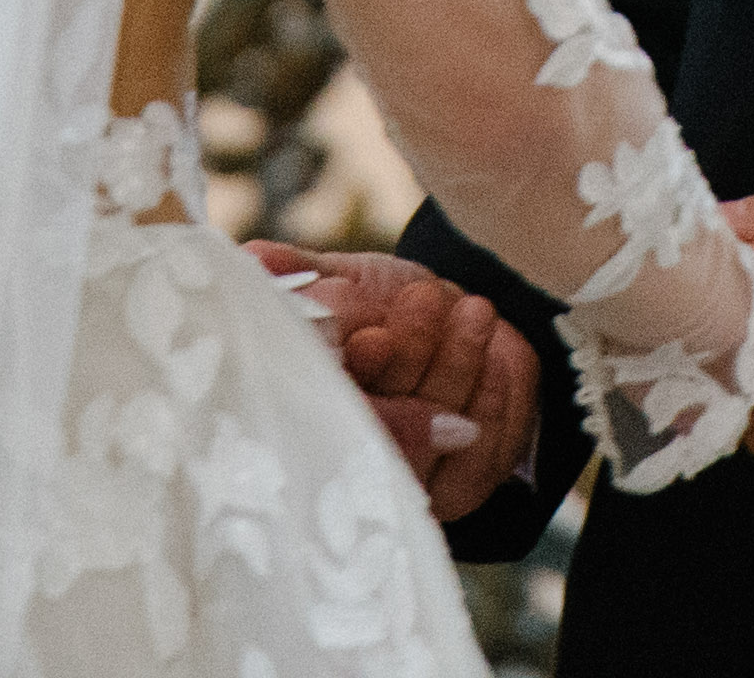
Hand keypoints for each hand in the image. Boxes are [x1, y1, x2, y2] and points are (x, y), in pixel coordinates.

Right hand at [248, 244, 539, 524]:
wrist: (452, 327)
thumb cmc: (378, 307)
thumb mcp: (336, 282)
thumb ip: (299, 274)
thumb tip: (257, 258)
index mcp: (305, 416)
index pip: (318, 415)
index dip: (347, 382)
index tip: (373, 337)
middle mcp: (348, 466)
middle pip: (380, 429)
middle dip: (407, 357)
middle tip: (424, 298)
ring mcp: (401, 487)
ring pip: (433, 440)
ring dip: (456, 365)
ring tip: (474, 309)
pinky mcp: (454, 494)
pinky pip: (480, 460)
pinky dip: (493, 400)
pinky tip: (496, 357)